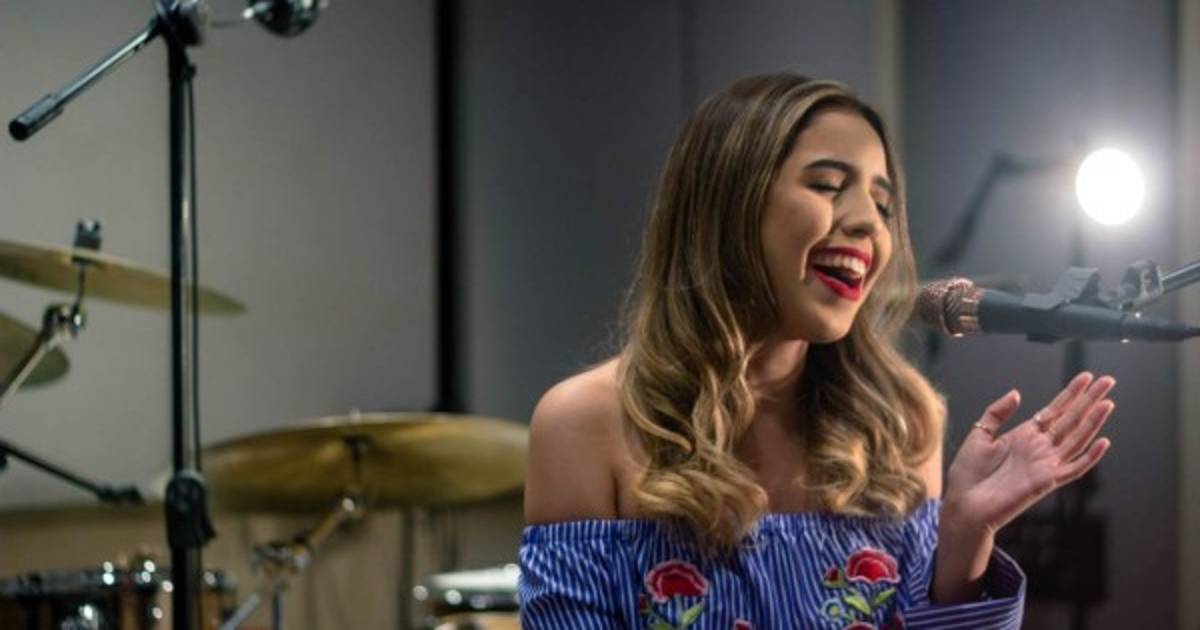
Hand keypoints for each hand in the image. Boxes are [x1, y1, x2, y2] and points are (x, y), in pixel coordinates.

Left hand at [943, 371, 1114, 535]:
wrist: (964, 504)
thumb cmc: (968, 474)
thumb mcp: (979, 434)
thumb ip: (997, 413)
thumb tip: (1017, 393)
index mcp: (1024, 436)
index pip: (1054, 411)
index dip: (1070, 394)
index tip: (1086, 377)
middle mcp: (1039, 448)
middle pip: (1070, 420)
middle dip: (1089, 400)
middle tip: (1108, 381)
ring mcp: (1045, 465)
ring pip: (1076, 439)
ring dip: (1093, 421)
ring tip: (1107, 403)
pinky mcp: (1047, 482)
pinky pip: (1074, 469)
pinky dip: (1090, 457)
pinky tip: (1104, 441)